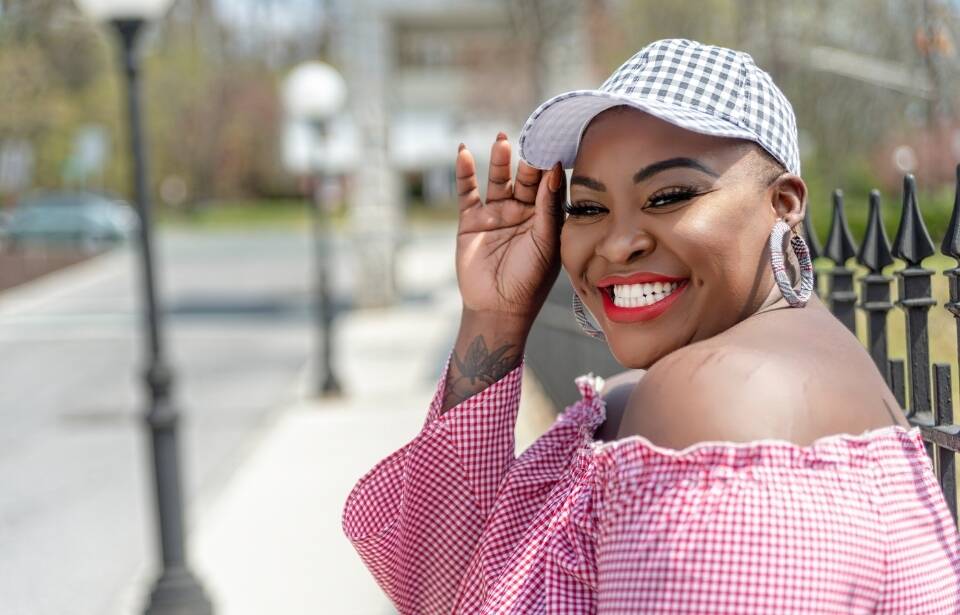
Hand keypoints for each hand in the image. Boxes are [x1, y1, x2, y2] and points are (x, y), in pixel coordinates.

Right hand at [455, 133, 564, 321]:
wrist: (497, 308)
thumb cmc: (529, 280)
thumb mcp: (546, 241)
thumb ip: (549, 206)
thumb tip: (554, 169)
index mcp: (545, 218)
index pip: (549, 185)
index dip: (551, 165)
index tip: (555, 142)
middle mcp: (521, 213)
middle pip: (524, 178)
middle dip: (527, 158)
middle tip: (531, 137)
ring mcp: (496, 215)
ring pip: (498, 180)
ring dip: (499, 160)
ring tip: (502, 140)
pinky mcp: (471, 220)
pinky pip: (467, 192)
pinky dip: (464, 172)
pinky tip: (464, 152)